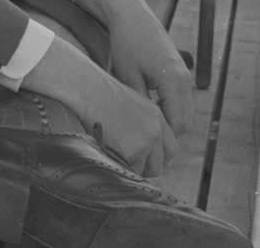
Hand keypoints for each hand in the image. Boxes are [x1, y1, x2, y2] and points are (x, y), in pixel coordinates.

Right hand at [20, 36, 177, 176]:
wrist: (88, 89)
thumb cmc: (100, 94)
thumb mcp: (131, 104)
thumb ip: (142, 124)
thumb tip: (141, 147)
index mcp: (157, 116)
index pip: (171, 148)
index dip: (158, 158)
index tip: (145, 160)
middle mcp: (155, 129)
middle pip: (159, 164)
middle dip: (144, 168)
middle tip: (128, 163)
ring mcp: (145, 141)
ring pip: (143, 170)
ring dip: (129, 166)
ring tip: (112, 150)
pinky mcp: (131, 150)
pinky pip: (127, 169)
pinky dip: (117, 165)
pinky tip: (105, 149)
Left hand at [72, 0, 193, 137]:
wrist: (131, 13)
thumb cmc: (126, 42)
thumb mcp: (128, 76)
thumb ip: (140, 105)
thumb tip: (144, 131)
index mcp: (174, 82)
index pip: (178, 126)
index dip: (165, 143)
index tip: (148, 151)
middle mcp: (185, 79)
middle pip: (186, 122)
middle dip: (171, 137)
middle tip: (150, 148)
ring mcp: (184, 74)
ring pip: (185, 111)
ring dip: (172, 123)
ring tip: (150, 133)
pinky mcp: (179, 70)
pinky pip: (181, 99)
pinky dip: (172, 109)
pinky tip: (152, 112)